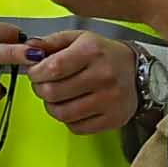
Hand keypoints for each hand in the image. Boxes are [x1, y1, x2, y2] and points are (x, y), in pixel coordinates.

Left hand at [0, 18, 142, 137]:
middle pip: (53, 93)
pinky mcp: (113, 119)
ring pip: (62, 113)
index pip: (52, 68)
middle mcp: (102, 76)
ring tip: (57, 97)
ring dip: (52, 106)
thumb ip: (51, 42)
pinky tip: (73, 107)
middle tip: (44, 84)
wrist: (139, 72)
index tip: (35, 73)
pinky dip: (68, 119)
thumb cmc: (103, 54)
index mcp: (91, 51)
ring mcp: (109, 100)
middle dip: (40, 89)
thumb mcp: (79, 39)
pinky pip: (76, 127)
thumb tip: (28, 49)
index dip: (36, 73)